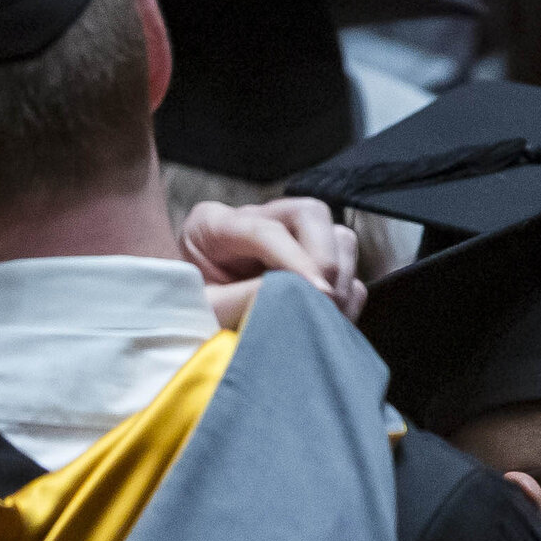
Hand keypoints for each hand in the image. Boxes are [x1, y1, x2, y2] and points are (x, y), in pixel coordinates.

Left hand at [185, 197, 365, 326]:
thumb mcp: (205, 309)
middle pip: (309, 213)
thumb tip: (289, 296)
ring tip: (324, 317)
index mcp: (214, 225)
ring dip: (340, 278)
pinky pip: (349, 268)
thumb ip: (239, 299)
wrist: (191, 327)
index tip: (317, 293)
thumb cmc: (192, 316)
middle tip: (323, 302)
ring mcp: (288, 237)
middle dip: (324, 258)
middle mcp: (255, 219)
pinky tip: (327, 321)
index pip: (264, 230)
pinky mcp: (310, 261)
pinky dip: (347, 295)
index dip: (294, 260)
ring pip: (337, 235)